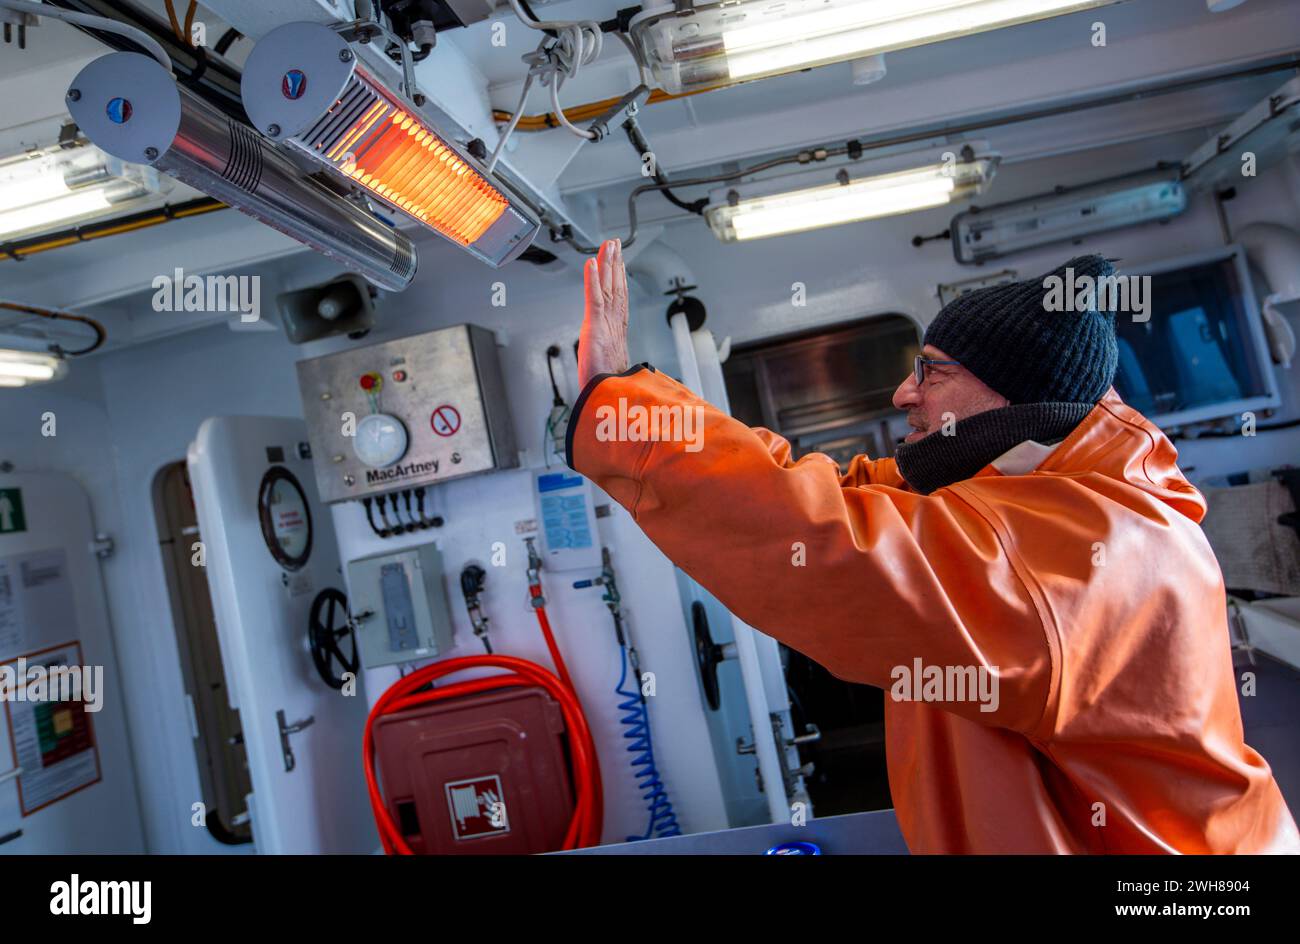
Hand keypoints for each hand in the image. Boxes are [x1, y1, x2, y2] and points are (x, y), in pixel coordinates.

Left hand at [578, 238, 629, 387]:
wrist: (610, 400)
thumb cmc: (609, 388)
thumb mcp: (612, 371)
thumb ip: (615, 364)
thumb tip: (619, 370)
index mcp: (617, 333)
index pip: (620, 299)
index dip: (620, 279)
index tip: (620, 263)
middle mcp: (614, 325)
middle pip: (617, 288)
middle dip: (616, 264)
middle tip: (615, 244)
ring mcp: (606, 325)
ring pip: (608, 288)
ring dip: (608, 264)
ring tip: (608, 245)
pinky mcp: (595, 329)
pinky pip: (594, 299)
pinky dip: (593, 280)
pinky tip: (591, 263)